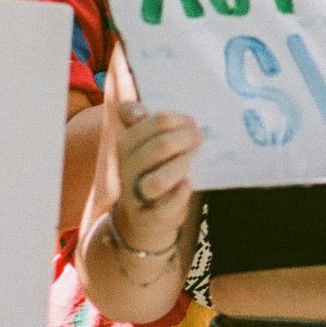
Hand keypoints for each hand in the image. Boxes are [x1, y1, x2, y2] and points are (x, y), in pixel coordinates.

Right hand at [112, 100, 200, 253]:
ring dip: (180, 168)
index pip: (153, 123)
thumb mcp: (144, 146)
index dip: (178, 120)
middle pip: (159, 148)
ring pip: (157, 182)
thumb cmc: (152, 172)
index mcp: (126, 145)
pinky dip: (179, 197)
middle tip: (199, 138)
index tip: (191, 122)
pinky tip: (186, 186)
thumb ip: (141, 124)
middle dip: (186, 140)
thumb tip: (130, 108)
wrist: (143, 218)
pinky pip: (163, 210)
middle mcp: (126, 169)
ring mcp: (135, 195)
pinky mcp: (148, 219)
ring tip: (190, 163)